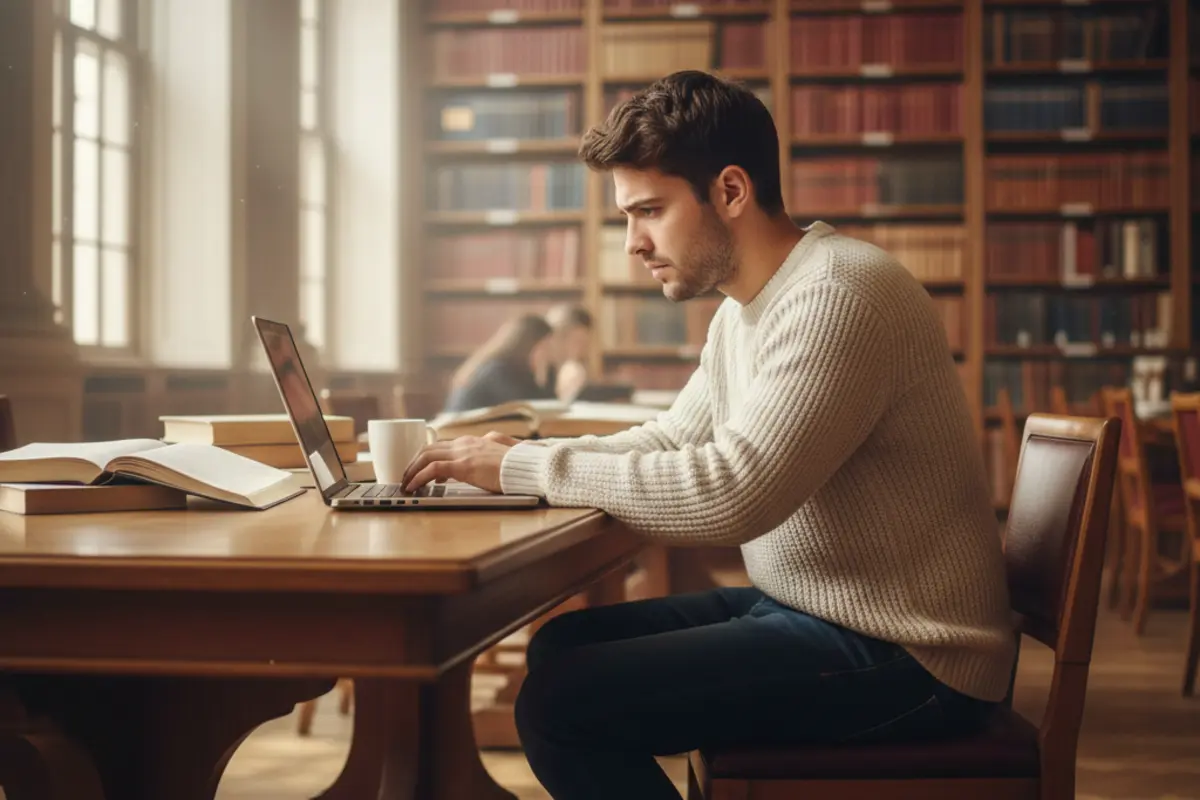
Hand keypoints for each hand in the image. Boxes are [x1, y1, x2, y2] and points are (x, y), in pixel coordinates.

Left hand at [401, 433, 515, 493]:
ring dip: (412, 470)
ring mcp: (464, 453)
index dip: (427, 457)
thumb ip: (492, 447)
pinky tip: (413, 487)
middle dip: (413, 463)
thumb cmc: (520, 466)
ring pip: (427, 456)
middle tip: (407, 477)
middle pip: (429, 448)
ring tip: (406, 484)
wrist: (529, 468)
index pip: (442, 446)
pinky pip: (433, 469)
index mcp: (474, 441)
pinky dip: (419, 477)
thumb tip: (486, 447)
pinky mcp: (464, 466)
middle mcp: (465, 443)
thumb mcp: (503, 452)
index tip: (421, 472)